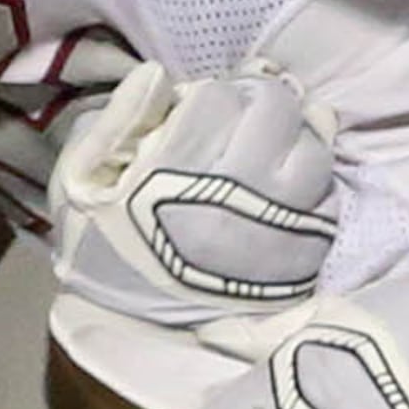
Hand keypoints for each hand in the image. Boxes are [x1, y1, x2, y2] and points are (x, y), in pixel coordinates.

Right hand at [51, 61, 340, 328]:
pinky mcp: (301, 260)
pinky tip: (289, 187)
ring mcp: (276, 226)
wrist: (131, 332)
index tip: (200, 106)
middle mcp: (237, 191)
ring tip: (272, 147)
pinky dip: (314, 185)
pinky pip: (328, 203)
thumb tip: (158, 76)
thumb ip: (117, 118)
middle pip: (277, 112)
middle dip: (259, 101)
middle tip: (243, 116)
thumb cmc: (101, 247)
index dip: (212, 92)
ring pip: (313, 153)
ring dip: (296, 137)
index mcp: (178, 167)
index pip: (220, 96)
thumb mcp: (80, 178)